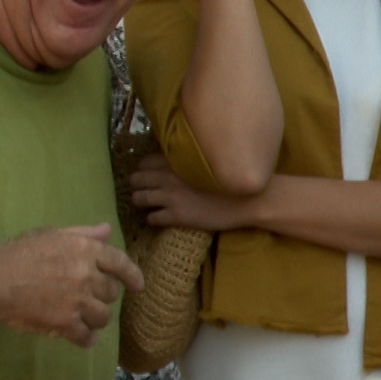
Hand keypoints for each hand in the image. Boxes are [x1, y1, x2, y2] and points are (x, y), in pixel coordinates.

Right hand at [0, 224, 144, 348]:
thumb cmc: (21, 253)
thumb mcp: (53, 235)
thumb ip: (83, 234)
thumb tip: (107, 230)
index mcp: (86, 251)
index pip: (120, 263)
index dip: (132, 275)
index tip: (138, 286)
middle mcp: (87, 275)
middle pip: (111, 293)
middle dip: (102, 296)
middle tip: (86, 298)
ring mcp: (78, 301)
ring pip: (103, 316)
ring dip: (95, 318)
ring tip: (82, 317)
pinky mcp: (66, 324)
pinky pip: (86, 336)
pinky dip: (85, 339)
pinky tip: (81, 338)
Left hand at [130, 155, 258, 231]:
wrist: (245, 199)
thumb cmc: (228, 178)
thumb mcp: (203, 162)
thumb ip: (183, 160)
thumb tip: (169, 162)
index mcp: (175, 160)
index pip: (143, 162)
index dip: (143, 170)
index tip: (146, 176)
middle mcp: (168, 176)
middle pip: (136, 179)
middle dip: (137, 186)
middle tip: (143, 191)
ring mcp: (170, 196)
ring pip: (139, 199)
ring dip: (140, 202)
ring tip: (147, 205)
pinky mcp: (176, 216)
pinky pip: (152, 218)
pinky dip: (152, 218)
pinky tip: (159, 218)